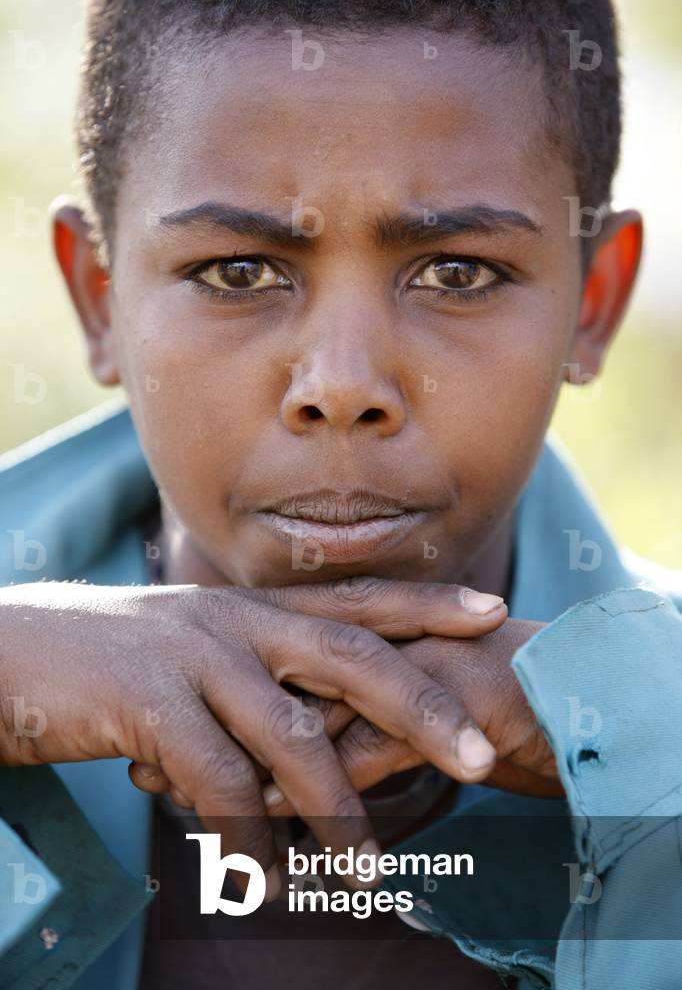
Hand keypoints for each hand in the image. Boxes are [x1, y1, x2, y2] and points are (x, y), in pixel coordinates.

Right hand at [0, 578, 505, 893]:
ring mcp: (194, 656)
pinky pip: (221, 783)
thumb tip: (315, 725)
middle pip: (350, 656)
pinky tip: (260, 880)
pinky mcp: (149, 702)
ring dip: (336, 813)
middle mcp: (235, 622)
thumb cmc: (113, 667)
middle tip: (482, 758)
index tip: (495, 612)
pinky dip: (248, 839)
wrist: (9, 656)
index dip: (427, 602)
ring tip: (367, 873)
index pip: (356, 600)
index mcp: (253, 609)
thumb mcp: (194, 652)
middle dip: (420, 706)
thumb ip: (256, 673)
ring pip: (292, 736)